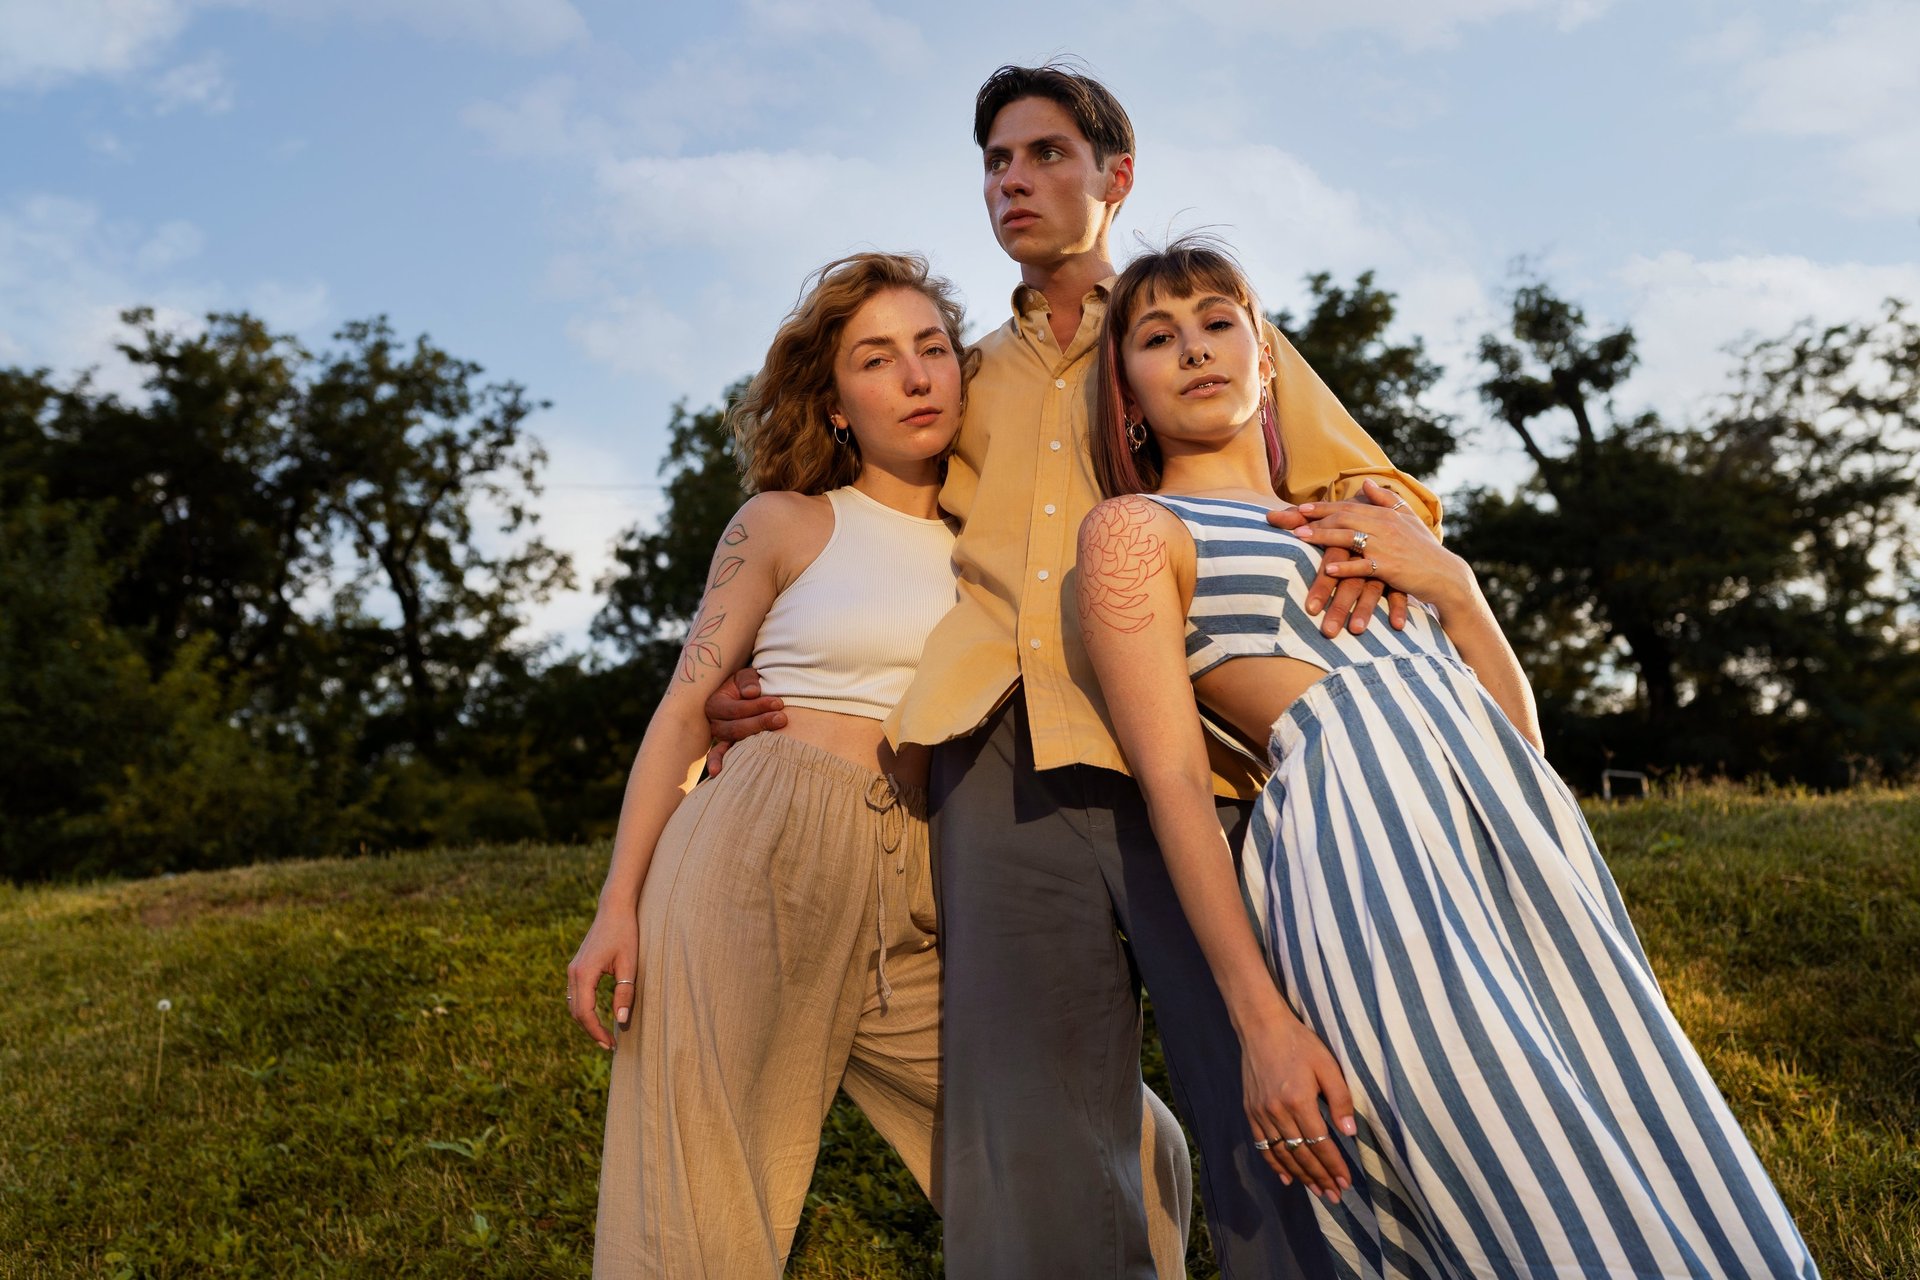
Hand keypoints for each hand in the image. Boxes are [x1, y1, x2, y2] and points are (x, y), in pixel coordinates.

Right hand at [566, 908, 639, 1050]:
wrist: (615, 909)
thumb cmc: (625, 934)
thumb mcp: (629, 965)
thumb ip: (624, 994)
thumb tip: (620, 1021)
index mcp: (584, 973)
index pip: (585, 1012)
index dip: (596, 1032)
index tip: (611, 1045)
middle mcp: (574, 973)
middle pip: (576, 1012)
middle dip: (591, 1031)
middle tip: (610, 1045)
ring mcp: (573, 970)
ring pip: (574, 1005)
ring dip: (587, 1022)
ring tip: (605, 1035)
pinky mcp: (577, 967)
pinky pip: (576, 995)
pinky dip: (585, 1010)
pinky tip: (599, 1017)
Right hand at [703, 665, 782, 774]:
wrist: (743, 693)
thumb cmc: (746, 685)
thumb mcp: (745, 676)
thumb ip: (748, 681)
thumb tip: (752, 692)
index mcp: (716, 703)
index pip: (736, 709)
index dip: (758, 707)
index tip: (779, 703)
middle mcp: (715, 722)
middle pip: (736, 727)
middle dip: (760, 723)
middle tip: (782, 719)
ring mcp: (720, 737)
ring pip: (734, 740)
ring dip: (755, 737)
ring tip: (777, 736)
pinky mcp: (726, 746)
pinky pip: (719, 755)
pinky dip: (717, 762)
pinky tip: (717, 773)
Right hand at [1241, 1010, 1357, 1200]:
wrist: (1261, 1027)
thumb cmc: (1299, 1043)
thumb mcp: (1327, 1065)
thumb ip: (1339, 1099)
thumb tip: (1349, 1132)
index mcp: (1299, 1101)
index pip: (1320, 1144)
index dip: (1334, 1166)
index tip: (1346, 1182)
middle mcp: (1278, 1112)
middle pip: (1302, 1155)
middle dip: (1320, 1178)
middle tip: (1335, 1196)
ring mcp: (1261, 1113)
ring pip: (1283, 1155)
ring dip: (1301, 1176)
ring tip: (1317, 1191)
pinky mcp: (1251, 1111)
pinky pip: (1263, 1145)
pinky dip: (1275, 1164)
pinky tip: (1287, 1177)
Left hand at [1268, 485, 1413, 635]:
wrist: (1445, 574)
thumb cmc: (1423, 548)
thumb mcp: (1408, 519)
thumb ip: (1387, 500)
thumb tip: (1367, 482)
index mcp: (1386, 515)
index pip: (1349, 507)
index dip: (1323, 507)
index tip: (1300, 507)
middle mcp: (1384, 527)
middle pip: (1344, 518)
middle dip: (1315, 518)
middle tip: (1291, 520)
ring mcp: (1387, 547)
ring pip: (1349, 538)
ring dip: (1322, 537)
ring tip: (1299, 538)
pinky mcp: (1390, 568)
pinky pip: (1363, 566)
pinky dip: (1345, 567)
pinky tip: (1327, 568)